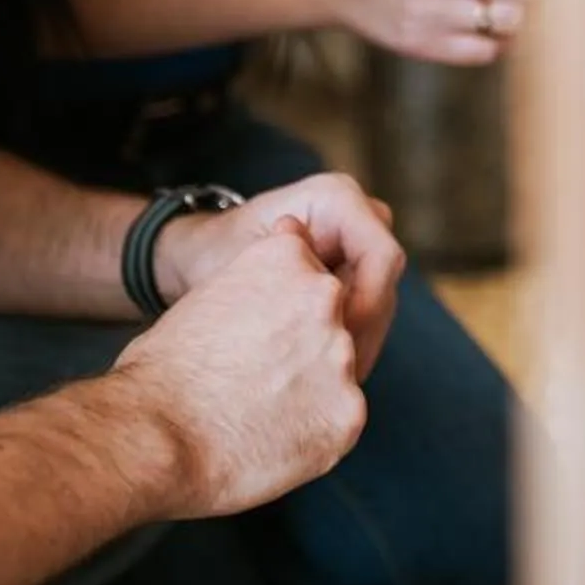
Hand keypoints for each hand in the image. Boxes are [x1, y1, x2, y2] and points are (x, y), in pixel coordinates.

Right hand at [111, 222, 365, 517]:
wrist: (155, 438)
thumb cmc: (162, 372)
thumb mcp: (206, 297)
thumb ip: (254, 286)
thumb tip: (268, 292)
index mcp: (285, 257)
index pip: (304, 269)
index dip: (278, 307)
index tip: (253, 332)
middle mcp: (324, 297)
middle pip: (328, 320)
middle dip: (300, 347)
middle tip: (255, 377)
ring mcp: (342, 356)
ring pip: (336, 372)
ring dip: (308, 389)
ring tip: (256, 412)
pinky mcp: (349, 412)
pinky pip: (338, 419)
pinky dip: (312, 431)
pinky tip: (271, 438)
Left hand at [155, 170, 408, 379]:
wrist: (199, 257)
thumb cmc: (212, 254)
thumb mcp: (240, 266)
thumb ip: (284, 281)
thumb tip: (329, 306)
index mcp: (336, 198)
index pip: (382, 256)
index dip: (367, 306)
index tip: (333, 347)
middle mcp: (359, 215)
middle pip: (385, 284)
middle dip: (361, 333)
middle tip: (333, 379)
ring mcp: (362, 245)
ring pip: (381, 305)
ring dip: (357, 345)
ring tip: (324, 387)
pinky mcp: (358, 274)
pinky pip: (367, 314)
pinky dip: (348, 345)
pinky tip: (322, 377)